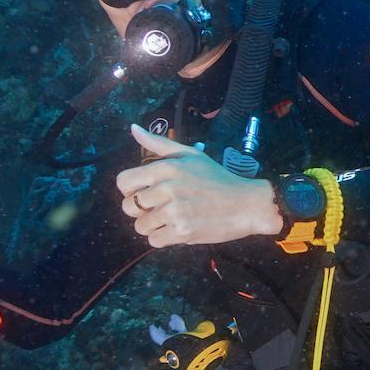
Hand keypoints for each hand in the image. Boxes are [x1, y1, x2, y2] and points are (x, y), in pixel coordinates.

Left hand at [116, 124, 282, 247]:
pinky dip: (162, 238)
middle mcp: (167, 188)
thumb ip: (158, 143)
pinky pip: (153, 241)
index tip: (144, 192)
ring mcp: (174, 211)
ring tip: (170, 218)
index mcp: (165, 167)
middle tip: (159, 207)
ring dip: (152, 226)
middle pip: (128, 206)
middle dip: (140, 209)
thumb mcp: (189, 154)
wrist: (246, 204)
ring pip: (140, 226)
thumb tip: (133, 128)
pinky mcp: (182, 232)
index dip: (130, 189)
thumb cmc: (216, 178)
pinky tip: (176, 228)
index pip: (123, 181)